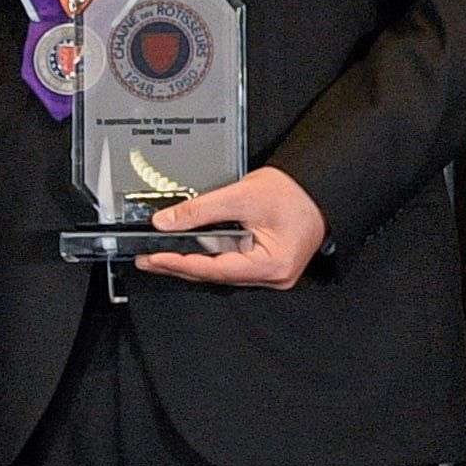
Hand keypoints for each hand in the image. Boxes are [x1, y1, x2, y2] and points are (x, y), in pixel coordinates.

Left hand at [137, 159, 326, 289]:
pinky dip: (208, 258)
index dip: (181, 263)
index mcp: (272, 265)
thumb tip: (166, 222)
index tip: (153, 257)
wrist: (319, 188)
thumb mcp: (241, 196)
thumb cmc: (295, 193)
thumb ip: (200, 210)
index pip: (216, 270)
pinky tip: (186, 253)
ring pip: (221, 272)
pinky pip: (230, 265)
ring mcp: (270, 273)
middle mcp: (273, 276)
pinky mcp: (265, 264)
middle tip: (147, 259)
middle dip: (179, 265)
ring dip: (191, 263)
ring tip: (159, 256)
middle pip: (216, 275)